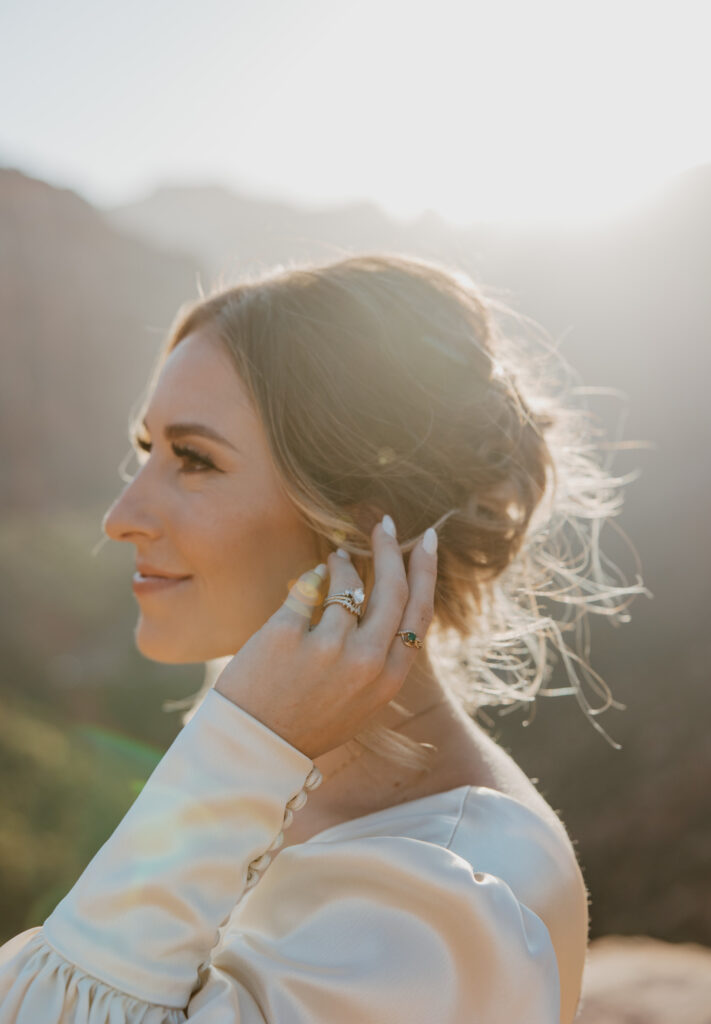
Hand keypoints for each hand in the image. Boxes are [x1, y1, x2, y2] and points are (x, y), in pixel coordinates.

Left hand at [214, 516, 437, 759]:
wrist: (254, 746)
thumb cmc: (308, 722)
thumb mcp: (362, 700)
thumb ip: (380, 657)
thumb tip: (389, 598)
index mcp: (388, 679)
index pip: (420, 612)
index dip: (427, 571)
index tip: (427, 541)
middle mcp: (365, 661)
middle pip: (392, 588)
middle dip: (393, 548)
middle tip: (387, 524)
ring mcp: (326, 647)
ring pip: (348, 583)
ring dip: (345, 562)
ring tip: (338, 558)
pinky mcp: (286, 634)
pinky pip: (309, 587)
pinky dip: (314, 575)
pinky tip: (313, 575)